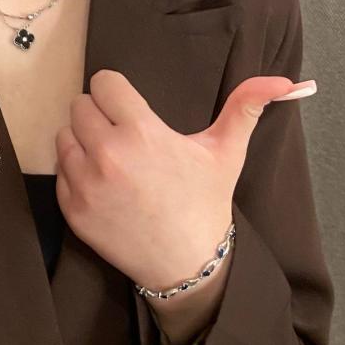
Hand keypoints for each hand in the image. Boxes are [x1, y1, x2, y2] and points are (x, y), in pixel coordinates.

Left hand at [53, 70, 310, 290]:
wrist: (188, 265)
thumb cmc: (206, 203)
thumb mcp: (227, 152)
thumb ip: (247, 107)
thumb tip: (283, 80)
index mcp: (140, 132)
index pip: (102, 83)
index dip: (115, 91)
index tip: (128, 106)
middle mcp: (107, 154)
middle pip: (79, 106)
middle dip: (98, 114)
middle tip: (121, 133)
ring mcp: (86, 184)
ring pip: (64, 136)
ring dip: (82, 142)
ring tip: (111, 158)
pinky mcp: (72, 210)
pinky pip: (60, 173)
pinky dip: (76, 174)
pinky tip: (103, 184)